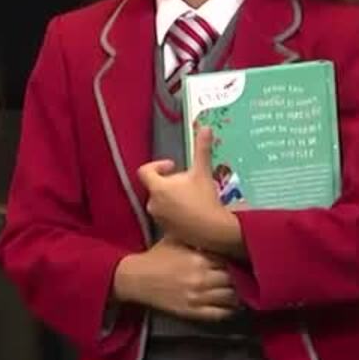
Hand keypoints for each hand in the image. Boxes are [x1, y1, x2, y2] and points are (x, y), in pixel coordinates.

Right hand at [113, 239, 236, 320]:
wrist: (135, 279)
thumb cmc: (157, 256)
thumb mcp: (176, 238)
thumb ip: (198, 235)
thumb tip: (220, 230)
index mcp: (199, 258)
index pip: (231, 259)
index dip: (239, 258)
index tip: (244, 257)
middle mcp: (202, 278)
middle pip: (235, 279)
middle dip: (242, 275)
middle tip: (248, 274)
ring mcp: (198, 298)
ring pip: (232, 297)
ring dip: (239, 293)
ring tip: (244, 288)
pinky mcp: (194, 312)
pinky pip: (221, 313)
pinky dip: (231, 309)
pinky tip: (233, 303)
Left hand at [137, 121, 242, 255]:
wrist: (213, 231)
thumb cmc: (205, 199)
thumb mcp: (203, 172)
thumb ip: (202, 150)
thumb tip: (204, 128)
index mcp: (157, 187)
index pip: (145, 171)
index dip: (157, 165)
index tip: (172, 165)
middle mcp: (153, 203)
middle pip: (155, 186)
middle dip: (169, 182)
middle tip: (188, 181)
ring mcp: (158, 219)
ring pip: (161, 202)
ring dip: (172, 196)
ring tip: (192, 196)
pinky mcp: (166, 231)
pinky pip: (167, 216)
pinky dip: (175, 211)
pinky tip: (192, 211)